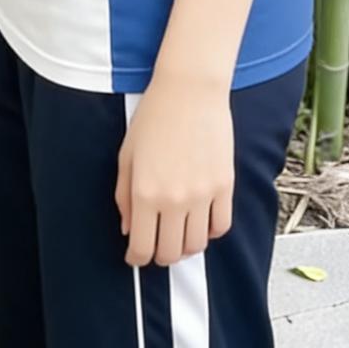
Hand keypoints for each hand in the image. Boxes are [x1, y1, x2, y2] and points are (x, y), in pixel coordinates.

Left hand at [115, 74, 233, 266]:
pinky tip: (201, 220)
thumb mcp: (127, 155)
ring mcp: (202, 194)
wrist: (190, 89)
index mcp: (145, 193)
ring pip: (197, 245)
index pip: (142, 248)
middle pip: (170, 253)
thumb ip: (124, 196)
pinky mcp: (224, 185)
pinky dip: (211, 231)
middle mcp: (174, 199)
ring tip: (179, 232)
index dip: (137, 259)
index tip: (136, 256)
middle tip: (157, 244)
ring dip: (186, 246)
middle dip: (160, 255)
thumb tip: (128, 229)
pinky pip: (221, 226)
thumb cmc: (155, 115)